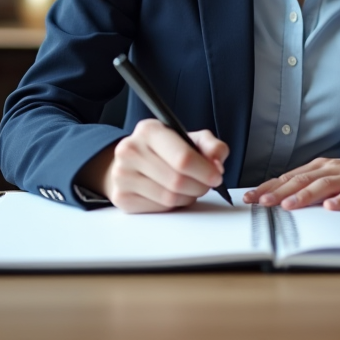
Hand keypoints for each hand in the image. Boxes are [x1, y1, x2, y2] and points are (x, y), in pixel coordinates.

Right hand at [79, 119, 228, 213]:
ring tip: (190, 189)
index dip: (205, 171)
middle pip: (177, 180)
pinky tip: (174, 195)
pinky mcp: (121, 197)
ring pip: (168, 198)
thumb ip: (211, 146)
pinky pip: (158, 209)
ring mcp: (122, 175)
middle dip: (199, 186)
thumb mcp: (189, 139)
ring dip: (188, 197)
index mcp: (149, 130)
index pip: (182, 157)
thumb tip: (217, 161)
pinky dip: (173, 206)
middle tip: (206, 185)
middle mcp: (131, 150)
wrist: (132, 161)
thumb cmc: (165, 150)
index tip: (217, 176)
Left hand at [242, 149, 339, 210]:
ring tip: (287, 205)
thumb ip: (315, 186)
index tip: (249, 197)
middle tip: (258, 202)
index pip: (290, 177)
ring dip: (304, 195)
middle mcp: (334, 169)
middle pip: (301, 180)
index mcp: (323, 168)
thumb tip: (285, 198)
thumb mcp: (338, 178)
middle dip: (278, 191)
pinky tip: (332, 207)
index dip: (269, 186)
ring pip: (323, 186)